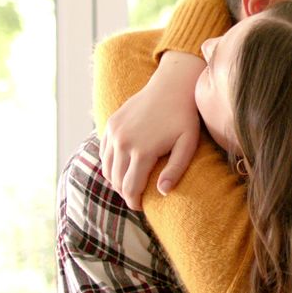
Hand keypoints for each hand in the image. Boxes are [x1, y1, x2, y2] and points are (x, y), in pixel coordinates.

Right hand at [100, 51, 205, 209]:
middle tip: (136, 198)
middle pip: (116, 180)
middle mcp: (123, 142)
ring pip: (106, 167)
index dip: (134, 202)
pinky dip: (109, 163)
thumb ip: (175, 169)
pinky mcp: (110, 123)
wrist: (173, 85)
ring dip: (116, 179)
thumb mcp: (187, 144)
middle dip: (125, 193)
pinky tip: (122, 166)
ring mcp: (114, 131)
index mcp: (142, 151)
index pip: (130, 188)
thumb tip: (162, 192)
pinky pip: (103, 151)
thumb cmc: (185, 116)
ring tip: (129, 184)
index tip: (141, 207)